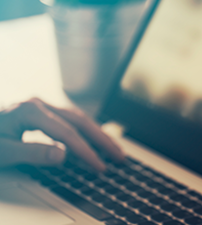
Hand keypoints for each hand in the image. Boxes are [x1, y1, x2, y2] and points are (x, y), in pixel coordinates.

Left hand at [0, 98, 124, 170]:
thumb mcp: (1, 152)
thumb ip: (31, 152)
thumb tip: (63, 155)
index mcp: (29, 111)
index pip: (66, 132)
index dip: (85, 151)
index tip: (99, 166)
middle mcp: (38, 104)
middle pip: (79, 120)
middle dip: (101, 139)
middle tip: (120, 156)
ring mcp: (41, 106)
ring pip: (78, 118)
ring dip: (98, 134)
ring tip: (115, 148)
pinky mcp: (42, 112)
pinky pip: (70, 120)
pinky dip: (86, 131)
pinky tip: (94, 139)